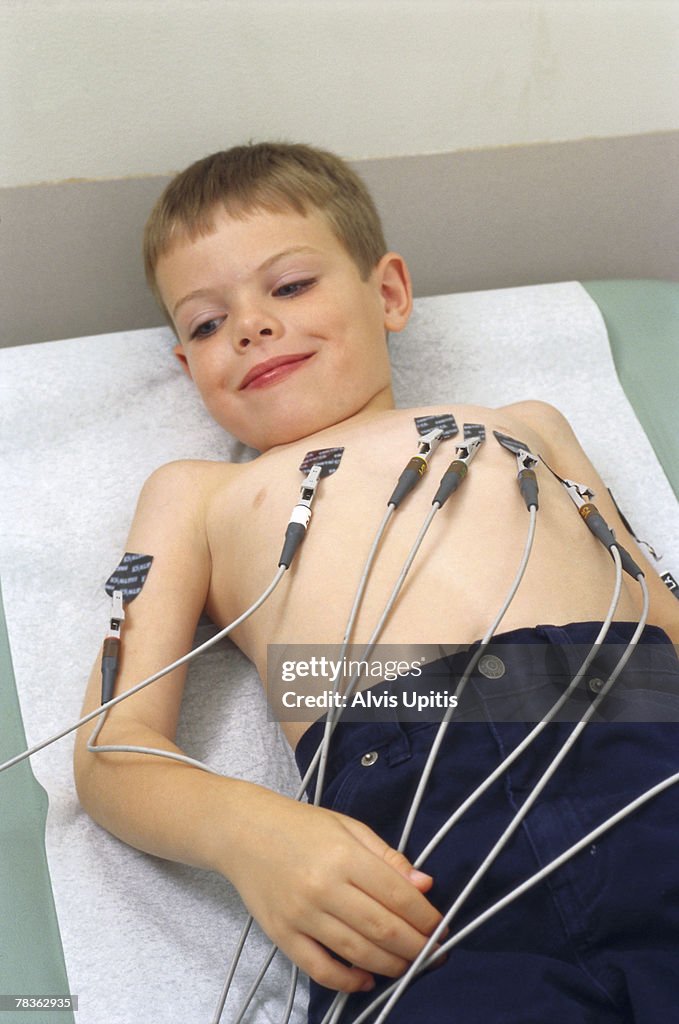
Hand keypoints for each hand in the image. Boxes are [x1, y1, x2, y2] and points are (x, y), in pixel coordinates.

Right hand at [224, 789, 442, 992]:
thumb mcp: (349, 827)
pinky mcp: (282, 935)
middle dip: (417, 946)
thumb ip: (387, 857)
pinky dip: (348, 982)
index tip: (441, 926)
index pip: (397, 895)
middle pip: (382, 929)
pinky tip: (367, 979)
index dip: (426, 916)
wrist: (243, 831)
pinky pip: (320, 969)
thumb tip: (425, 885)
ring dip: (391, 965)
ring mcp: (301, 915)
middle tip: (433, 952)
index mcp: (344, 855)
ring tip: (408, 965)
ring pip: (358, 953)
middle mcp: (323, 887)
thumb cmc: (301, 826)